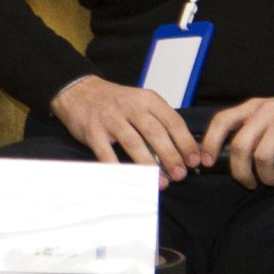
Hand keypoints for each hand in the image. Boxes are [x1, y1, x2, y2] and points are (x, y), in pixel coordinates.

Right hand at [48, 74, 202, 178]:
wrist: (79, 91)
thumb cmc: (114, 101)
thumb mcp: (140, 102)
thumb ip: (158, 121)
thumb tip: (182, 150)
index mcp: (147, 99)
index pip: (172, 121)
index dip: (185, 142)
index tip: (194, 160)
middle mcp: (130, 106)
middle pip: (155, 132)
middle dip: (171, 156)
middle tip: (180, 175)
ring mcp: (110, 118)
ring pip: (133, 143)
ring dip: (149, 165)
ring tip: (161, 182)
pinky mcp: (93, 131)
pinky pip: (107, 153)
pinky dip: (119, 168)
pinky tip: (130, 180)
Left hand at [194, 89, 273, 188]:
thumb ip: (254, 129)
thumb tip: (230, 157)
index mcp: (256, 106)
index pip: (222, 121)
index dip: (209, 143)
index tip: (207, 163)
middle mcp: (269, 109)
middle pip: (240, 146)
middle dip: (241, 172)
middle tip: (251, 184)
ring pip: (263, 156)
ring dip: (269, 177)